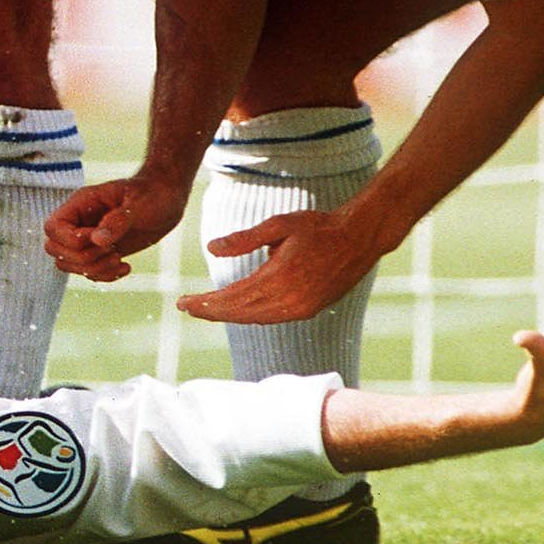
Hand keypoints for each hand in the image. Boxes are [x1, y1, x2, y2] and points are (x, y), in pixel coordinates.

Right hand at [43, 177, 189, 281]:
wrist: (167, 199)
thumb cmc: (153, 193)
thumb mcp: (139, 203)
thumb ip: (117, 220)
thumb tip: (96, 240)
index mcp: (81, 203)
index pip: (52, 227)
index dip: (71, 240)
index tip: (99, 239)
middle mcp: (79, 221)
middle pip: (54, 249)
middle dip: (82, 258)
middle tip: (112, 251)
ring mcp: (87, 238)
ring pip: (67, 264)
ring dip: (93, 269)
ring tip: (119, 259)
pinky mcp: (99, 252)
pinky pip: (87, 272)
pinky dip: (104, 276)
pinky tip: (126, 267)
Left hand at [176, 209, 379, 323]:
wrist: (360, 238)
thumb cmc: (319, 227)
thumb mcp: (279, 225)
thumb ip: (244, 239)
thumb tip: (211, 248)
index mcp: (278, 279)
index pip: (231, 298)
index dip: (205, 303)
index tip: (183, 303)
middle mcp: (289, 300)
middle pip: (239, 313)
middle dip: (211, 311)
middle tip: (187, 307)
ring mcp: (300, 309)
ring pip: (254, 318)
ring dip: (228, 315)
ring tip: (206, 308)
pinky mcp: (308, 310)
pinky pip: (271, 318)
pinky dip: (250, 315)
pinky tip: (237, 309)